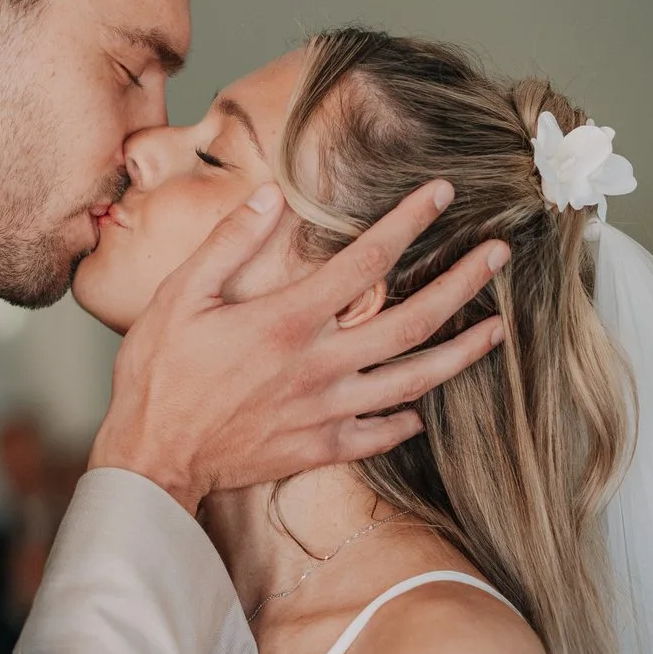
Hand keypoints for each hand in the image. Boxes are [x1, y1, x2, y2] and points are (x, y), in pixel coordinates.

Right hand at [90, 180, 507, 512]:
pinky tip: (424, 407)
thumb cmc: (159, 376)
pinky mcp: (320, 447)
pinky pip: (381, 433)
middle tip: (500, 254)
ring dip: (462, 352)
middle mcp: (322, 363)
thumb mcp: (180, 295)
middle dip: (463, 281)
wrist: (151, 460)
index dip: (410, 221)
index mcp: (290, 319)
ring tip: (498, 331)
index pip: (367, 259)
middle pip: (413, 318)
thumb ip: (230, 242)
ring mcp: (327, 409)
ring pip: (414, 378)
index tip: (441, 193)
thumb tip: (272, 194)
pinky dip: (408, 419)